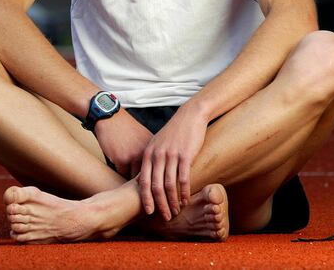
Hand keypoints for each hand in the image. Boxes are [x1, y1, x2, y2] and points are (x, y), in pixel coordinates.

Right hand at [93, 110, 152, 177]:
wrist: (110, 117)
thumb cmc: (125, 128)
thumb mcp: (142, 137)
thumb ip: (148, 152)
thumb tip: (153, 170)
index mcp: (153, 148)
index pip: (155, 169)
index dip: (151, 175)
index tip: (146, 176)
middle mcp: (146, 153)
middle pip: (146, 175)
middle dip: (140, 179)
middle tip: (135, 179)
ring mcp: (133, 156)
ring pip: (133, 177)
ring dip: (129, 177)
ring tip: (127, 173)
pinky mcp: (121, 159)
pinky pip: (121, 173)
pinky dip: (119, 171)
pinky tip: (118, 164)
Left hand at [137, 103, 208, 220]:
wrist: (190, 116)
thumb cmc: (174, 132)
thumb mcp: (157, 144)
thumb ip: (152, 160)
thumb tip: (146, 180)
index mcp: (148, 154)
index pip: (143, 181)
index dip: (145, 198)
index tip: (149, 212)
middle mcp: (157, 155)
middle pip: (155, 186)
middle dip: (160, 204)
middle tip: (165, 217)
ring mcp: (171, 155)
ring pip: (169, 185)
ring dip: (173, 201)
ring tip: (176, 211)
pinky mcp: (185, 155)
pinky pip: (183, 178)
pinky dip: (184, 192)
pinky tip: (186, 200)